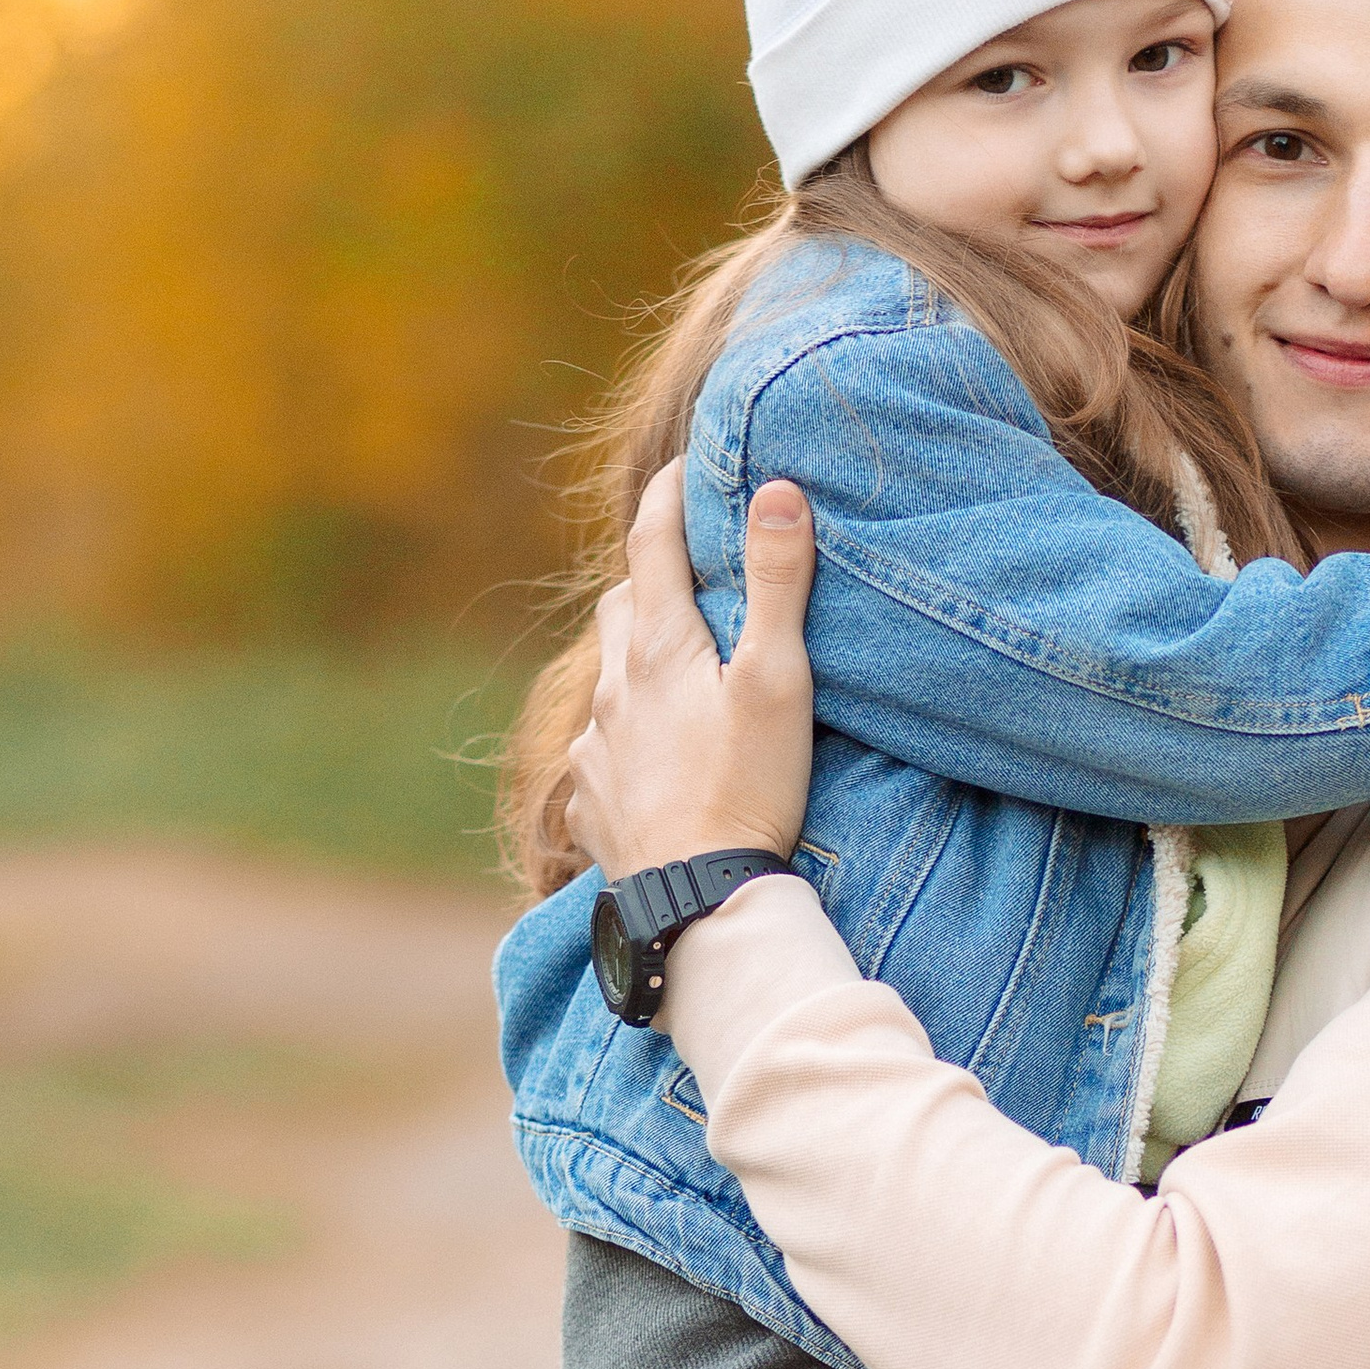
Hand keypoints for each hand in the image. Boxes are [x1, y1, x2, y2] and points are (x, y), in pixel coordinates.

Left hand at [562, 461, 820, 881]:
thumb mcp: (778, 680)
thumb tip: (777, 491)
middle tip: (686, 577)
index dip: (668, 494)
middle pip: (621, 608)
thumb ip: (778, 585)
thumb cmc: (747, 789)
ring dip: (634, 663)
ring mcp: (594, 750)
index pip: (651, 542)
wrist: (697, 902)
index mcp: (657, 647)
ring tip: (670, 672)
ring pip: (606, 681)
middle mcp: (612, 690)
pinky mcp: (592, 805)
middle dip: (650, 581)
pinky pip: (598, 755)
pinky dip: (622, 740)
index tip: (686, 467)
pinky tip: (647, 761)